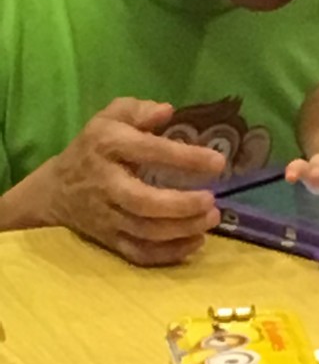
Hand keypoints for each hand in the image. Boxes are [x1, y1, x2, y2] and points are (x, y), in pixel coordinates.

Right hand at [32, 98, 226, 265]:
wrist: (56, 190)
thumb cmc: (95, 146)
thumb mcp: (111, 117)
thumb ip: (139, 110)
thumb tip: (167, 111)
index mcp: (109, 146)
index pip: (149, 151)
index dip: (184, 158)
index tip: (218, 162)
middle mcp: (107, 184)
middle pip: (143, 202)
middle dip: (181, 205)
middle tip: (211, 200)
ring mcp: (107, 216)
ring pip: (144, 232)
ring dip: (182, 229)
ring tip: (212, 218)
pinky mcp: (110, 240)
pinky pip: (139, 253)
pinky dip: (169, 253)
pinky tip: (196, 241)